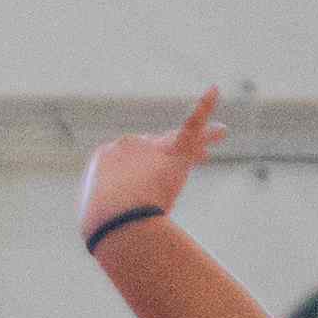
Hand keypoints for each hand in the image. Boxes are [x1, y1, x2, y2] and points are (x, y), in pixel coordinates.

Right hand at [80, 89, 222, 252]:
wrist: (115, 219)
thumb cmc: (101, 225)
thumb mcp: (96, 217)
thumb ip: (105, 212)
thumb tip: (101, 227)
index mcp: (106, 158)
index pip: (130, 159)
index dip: (142, 173)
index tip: (147, 189)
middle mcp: (128, 145)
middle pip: (156, 148)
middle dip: (167, 163)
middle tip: (177, 180)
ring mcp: (152, 146)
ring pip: (182, 139)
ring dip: (203, 139)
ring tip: (221, 133)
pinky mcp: (174, 152)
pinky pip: (192, 125)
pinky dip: (204, 108)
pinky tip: (214, 91)